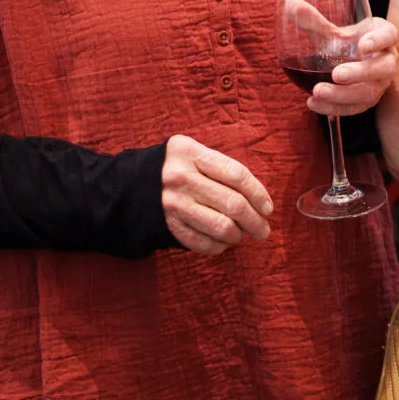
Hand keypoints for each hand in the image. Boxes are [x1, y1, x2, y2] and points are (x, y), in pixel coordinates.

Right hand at [161, 134, 272, 255]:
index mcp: (191, 153)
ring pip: (221, 227)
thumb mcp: (194, 154)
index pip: (237, 175)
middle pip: (232, 204)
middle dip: (255, 221)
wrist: (130, 185)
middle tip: (263, 230)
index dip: (259, 194)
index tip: (268, 209)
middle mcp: (181, 178)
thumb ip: (223, 169)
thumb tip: (259, 201)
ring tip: (242, 235)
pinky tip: (224, 242)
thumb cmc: (177, 168)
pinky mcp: (168, 225)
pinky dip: (219, 246)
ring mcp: (173, 204)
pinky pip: (202, 243)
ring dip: (239, 235)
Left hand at [286, 0, 397, 117]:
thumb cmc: (344, 44)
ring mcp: (380, 83)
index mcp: (382, 37)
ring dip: (344, 95)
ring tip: (318, 92)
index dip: (379, 40)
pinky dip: (335, 108)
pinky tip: (314, 103)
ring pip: (370, 92)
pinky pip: (356, 108)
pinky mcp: (368, 100)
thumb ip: (313, 21)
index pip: (389, 35)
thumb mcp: (331, 32)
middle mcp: (386, 60)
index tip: (363, 45)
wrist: (349, 65)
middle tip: (337, 74)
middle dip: (360, 73)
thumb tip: (290, 3)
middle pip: (384, 68)